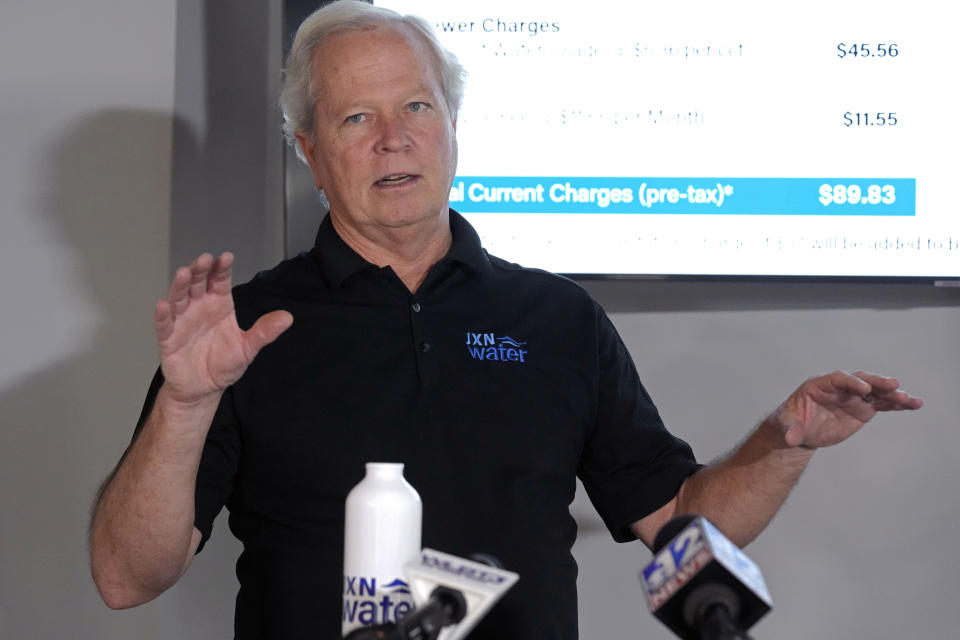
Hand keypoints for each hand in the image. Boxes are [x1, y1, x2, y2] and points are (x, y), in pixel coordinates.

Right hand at [154, 253, 292, 403]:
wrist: (204, 388)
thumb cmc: (223, 364)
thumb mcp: (248, 348)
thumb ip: (264, 332)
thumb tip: (287, 317)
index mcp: (219, 305)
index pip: (220, 282)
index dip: (222, 270)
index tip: (226, 257)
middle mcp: (199, 308)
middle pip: (197, 284)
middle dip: (200, 271)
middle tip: (204, 259)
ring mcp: (182, 322)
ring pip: (178, 298)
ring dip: (180, 286)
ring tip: (184, 273)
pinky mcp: (169, 339)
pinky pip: (163, 325)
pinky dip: (162, 315)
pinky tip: (163, 305)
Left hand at [773, 370, 922, 448]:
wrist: (801, 429)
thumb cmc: (791, 422)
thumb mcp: (786, 426)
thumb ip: (790, 430)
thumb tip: (791, 439)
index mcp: (819, 385)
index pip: (838, 378)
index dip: (851, 382)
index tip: (865, 389)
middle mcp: (840, 387)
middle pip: (861, 380)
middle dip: (876, 382)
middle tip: (893, 385)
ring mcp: (854, 397)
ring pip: (876, 391)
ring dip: (893, 394)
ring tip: (911, 400)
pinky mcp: (863, 407)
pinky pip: (882, 403)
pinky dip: (897, 404)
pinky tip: (914, 404)